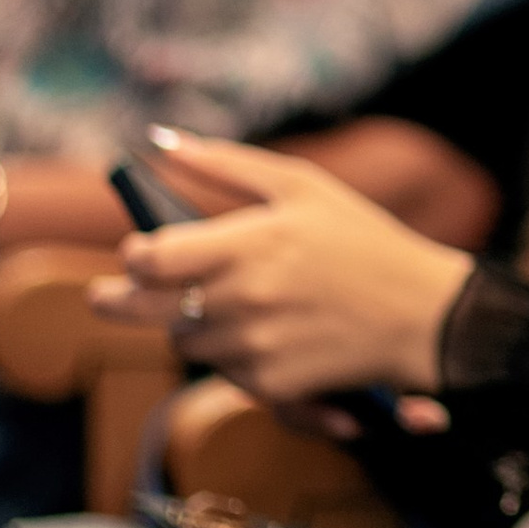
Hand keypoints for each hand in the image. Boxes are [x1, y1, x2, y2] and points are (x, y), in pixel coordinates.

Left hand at [89, 131, 475, 400]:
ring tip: (229, 304)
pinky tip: (264, 335)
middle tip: (102, 295)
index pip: (150, 260)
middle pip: (145, 311)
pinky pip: (225, 374)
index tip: (137, 252)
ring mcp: (256, 348)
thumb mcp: (302, 186)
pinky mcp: (272, 386)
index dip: (135, 256)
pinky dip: (233, 357)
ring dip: (191, 326)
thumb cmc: (363, 241)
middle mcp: (243, 300)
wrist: (426, 315)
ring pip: (186, 344)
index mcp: (246, 245)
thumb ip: (224, 164)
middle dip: (116, 302)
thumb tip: (160, 141)